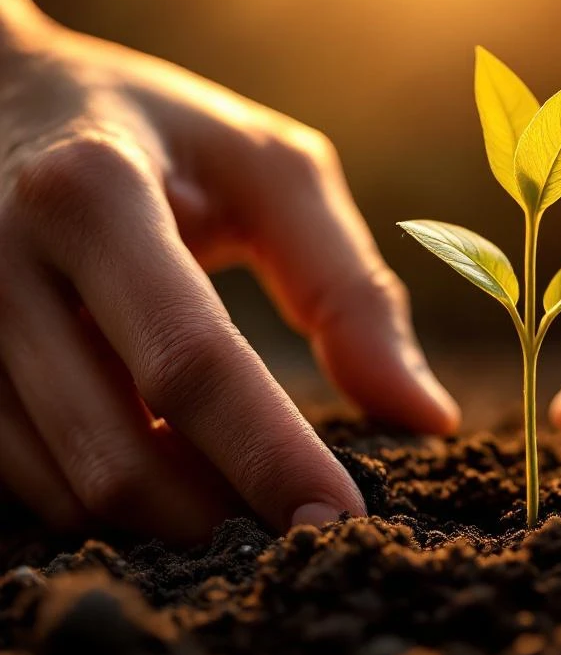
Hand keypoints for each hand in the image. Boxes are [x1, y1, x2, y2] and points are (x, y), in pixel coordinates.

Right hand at [0, 0, 457, 541]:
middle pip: (117, 454)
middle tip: (298, 519)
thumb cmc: (160, 134)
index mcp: (91, 195)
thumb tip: (427, 417)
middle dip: (220, 513)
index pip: (190, 362)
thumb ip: (348, 289)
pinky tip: (160, 454)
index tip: (339, 518)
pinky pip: (23, 482)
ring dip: (167, 512)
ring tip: (233, 477)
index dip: (269, 455)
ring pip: (65, 489)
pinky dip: (108, 493)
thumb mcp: (270, 174)